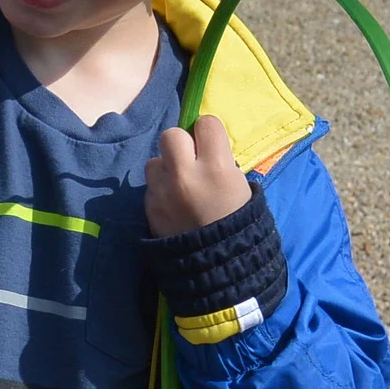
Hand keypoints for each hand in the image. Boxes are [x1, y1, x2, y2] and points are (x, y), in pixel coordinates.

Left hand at [146, 114, 252, 236]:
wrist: (219, 265)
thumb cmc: (239, 224)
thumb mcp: (241, 187)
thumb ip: (220, 161)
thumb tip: (204, 146)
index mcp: (216, 167)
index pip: (206, 123)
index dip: (208, 133)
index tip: (210, 145)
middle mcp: (186, 174)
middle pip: (171, 134)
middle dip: (181, 145)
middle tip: (190, 161)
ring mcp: (163, 191)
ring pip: (154, 161)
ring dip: (165, 169)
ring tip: (179, 186)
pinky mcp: (149, 207)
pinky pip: (150, 187)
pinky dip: (159, 190)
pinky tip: (172, 205)